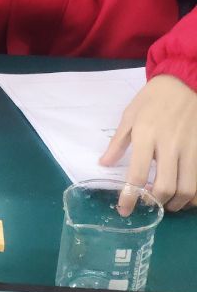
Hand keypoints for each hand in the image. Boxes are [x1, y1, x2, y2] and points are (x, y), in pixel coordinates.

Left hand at [101, 75, 196, 214]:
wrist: (185, 81)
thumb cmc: (152, 99)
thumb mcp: (129, 116)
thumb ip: (118, 143)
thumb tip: (104, 164)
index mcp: (145, 135)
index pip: (136, 175)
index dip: (129, 197)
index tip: (124, 210)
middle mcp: (169, 144)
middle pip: (164, 187)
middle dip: (155, 203)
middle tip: (148, 205)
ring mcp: (190, 147)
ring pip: (187, 188)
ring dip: (176, 203)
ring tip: (167, 204)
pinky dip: (194, 194)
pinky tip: (186, 195)